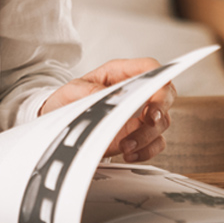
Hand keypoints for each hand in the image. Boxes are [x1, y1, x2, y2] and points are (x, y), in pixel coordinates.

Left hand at [41, 58, 175, 162]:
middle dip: (160, 109)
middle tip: (148, 121)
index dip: (159, 78)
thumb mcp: (72, 91)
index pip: (150, 68)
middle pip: (165, 95)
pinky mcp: (138, 135)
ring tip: (125, 146)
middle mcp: (136, 93)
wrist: (58, 121)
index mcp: (121, 74)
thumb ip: (89, 91)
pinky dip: (147, 151)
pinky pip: (156, 143)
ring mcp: (139, 114)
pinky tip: (130, 154)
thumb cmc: (68, 100)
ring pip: (162, 122)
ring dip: (147, 136)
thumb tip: (109, 96)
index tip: (154, 95)